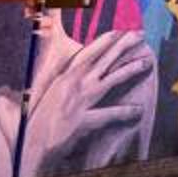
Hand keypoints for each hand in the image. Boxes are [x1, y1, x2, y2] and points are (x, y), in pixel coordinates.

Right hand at [20, 30, 157, 176]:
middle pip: (102, 60)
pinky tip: (138, 110)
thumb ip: (66, 82)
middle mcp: (72, 85)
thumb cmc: (41, 122)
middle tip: (140, 34)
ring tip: (147, 61)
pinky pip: (108, 114)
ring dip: (130, 69)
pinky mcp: (82, 120)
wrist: (30, 145)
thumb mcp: (52, 95)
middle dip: (122, 45)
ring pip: (110, 80)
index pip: (87, 54)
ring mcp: (78, 101)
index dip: (105, 41)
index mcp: (64, 79)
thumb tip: (73, 72)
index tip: (121, 31)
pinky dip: (124, 112)